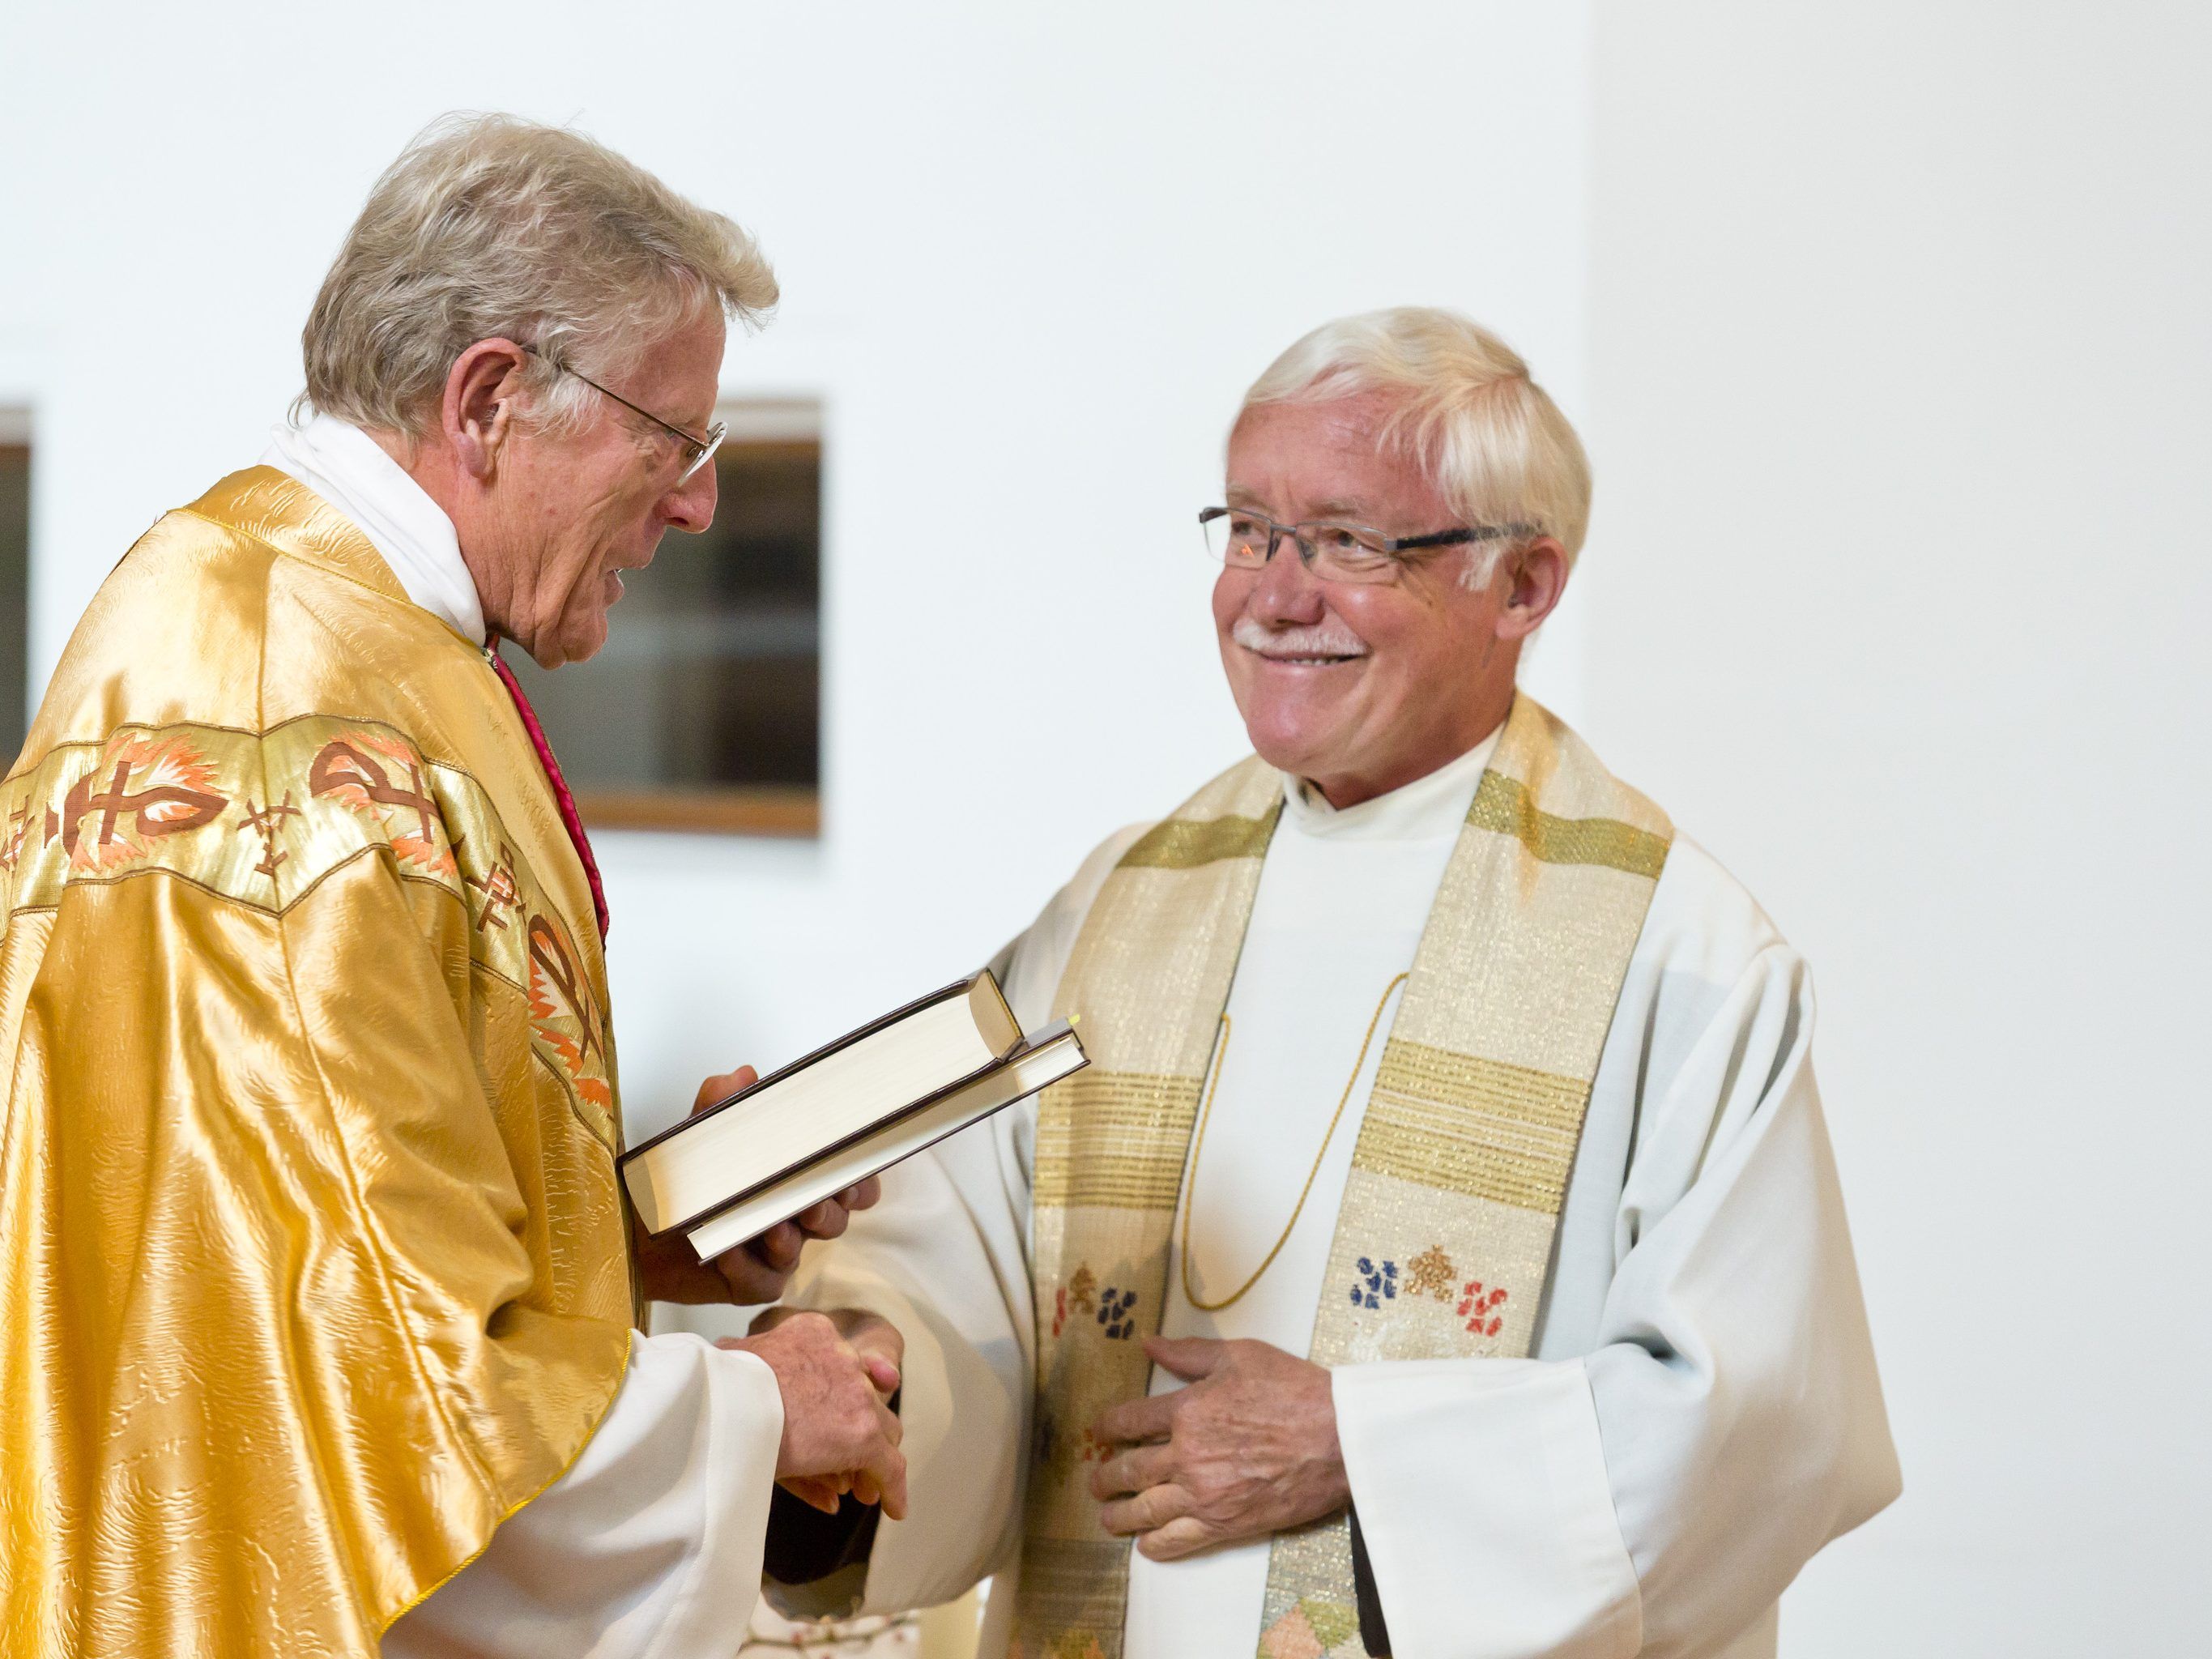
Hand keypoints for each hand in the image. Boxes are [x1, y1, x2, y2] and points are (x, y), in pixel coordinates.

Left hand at [635, 1065, 883, 1305]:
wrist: (641, 1225)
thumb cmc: (686, 1179)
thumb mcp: (701, 1134)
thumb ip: (720, 1103)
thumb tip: (742, 1076)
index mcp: (794, 1180)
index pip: (848, 1183)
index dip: (858, 1183)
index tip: (849, 1175)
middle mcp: (792, 1217)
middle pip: (834, 1220)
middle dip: (828, 1211)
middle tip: (812, 1202)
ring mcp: (773, 1254)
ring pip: (799, 1252)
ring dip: (786, 1238)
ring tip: (766, 1226)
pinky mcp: (749, 1281)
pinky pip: (763, 1283)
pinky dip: (746, 1267)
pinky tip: (727, 1253)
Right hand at [723, 1308, 906, 1519]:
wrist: (719, 1404)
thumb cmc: (714, 1390)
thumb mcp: (733, 1366)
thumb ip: (749, 1372)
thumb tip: (741, 1374)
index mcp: (810, 1333)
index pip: (842, 1363)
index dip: (852, 1387)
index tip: (858, 1401)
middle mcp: (841, 1355)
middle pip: (864, 1399)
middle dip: (861, 1431)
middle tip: (853, 1465)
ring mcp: (855, 1393)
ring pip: (881, 1430)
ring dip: (874, 1462)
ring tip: (867, 1492)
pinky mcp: (862, 1432)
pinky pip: (888, 1465)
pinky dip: (892, 1487)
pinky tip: (894, 1507)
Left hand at [1089, 1336, 1347, 1559]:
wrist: (1339, 1437)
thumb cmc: (1294, 1390)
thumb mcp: (1240, 1356)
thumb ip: (1188, 1353)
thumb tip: (1149, 1344)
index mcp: (1187, 1411)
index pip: (1130, 1421)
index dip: (1108, 1428)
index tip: (1099, 1432)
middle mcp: (1186, 1456)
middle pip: (1130, 1471)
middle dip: (1106, 1477)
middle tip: (1096, 1482)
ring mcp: (1204, 1495)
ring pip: (1145, 1510)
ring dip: (1120, 1515)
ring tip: (1108, 1517)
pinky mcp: (1226, 1524)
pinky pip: (1179, 1540)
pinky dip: (1157, 1545)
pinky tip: (1146, 1544)